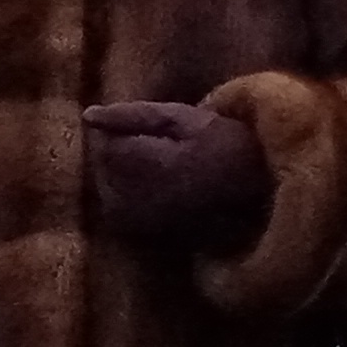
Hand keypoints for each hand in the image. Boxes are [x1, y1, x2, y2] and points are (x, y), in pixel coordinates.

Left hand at [83, 100, 273, 242]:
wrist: (259, 191)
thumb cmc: (227, 144)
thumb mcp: (185, 119)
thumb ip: (134, 115)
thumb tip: (87, 115)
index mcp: (151, 163)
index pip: (106, 144)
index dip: (124, 130)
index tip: (153, 128)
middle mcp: (139, 196)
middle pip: (102, 166)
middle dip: (120, 150)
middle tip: (158, 143)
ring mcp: (140, 218)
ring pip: (105, 186)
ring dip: (121, 171)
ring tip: (156, 162)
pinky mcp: (144, 231)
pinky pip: (116, 207)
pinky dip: (125, 192)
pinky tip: (152, 184)